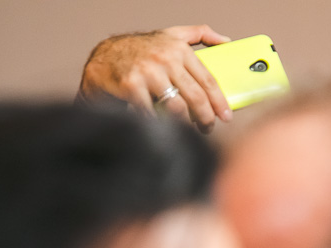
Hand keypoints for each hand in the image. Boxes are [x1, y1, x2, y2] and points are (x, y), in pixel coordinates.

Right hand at [79, 25, 232, 132]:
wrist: (104, 57)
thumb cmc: (140, 50)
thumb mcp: (170, 35)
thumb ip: (199, 34)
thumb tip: (225, 42)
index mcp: (179, 49)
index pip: (207, 79)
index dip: (218, 101)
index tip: (225, 116)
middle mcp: (165, 59)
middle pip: (195, 96)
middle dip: (205, 118)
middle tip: (207, 129)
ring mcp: (148, 72)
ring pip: (176, 107)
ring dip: (184, 124)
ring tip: (186, 130)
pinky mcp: (131, 85)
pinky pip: (151, 113)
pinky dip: (157, 123)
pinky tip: (161, 126)